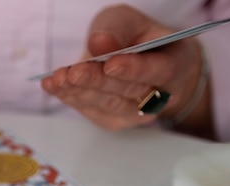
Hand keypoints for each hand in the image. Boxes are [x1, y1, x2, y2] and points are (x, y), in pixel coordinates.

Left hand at [41, 4, 212, 138]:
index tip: (111, 64)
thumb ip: (117, 28)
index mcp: (176, 65)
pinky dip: (68, 97)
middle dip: (97, 81)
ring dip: (79, 91)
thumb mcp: (130, 22)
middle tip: (74, 72)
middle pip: (127, 91)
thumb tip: (99, 44)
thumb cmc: (138, 40)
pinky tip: (53, 85)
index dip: (133, 69)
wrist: (136, 64)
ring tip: (59, 78)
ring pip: (107, 104)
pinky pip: (89, 110)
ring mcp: (135, 113)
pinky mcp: (112, 120)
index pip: (157, 71)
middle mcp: (159, 95)